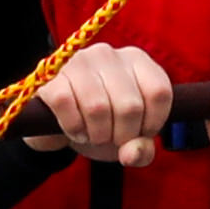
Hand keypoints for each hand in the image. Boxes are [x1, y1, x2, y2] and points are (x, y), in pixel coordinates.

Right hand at [22, 42, 178, 165]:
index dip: (151, 123)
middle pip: (130, 105)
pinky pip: (65, 103)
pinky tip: (75, 130)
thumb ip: (141, 150)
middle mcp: (109, 54)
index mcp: (137, 61)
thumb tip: (130, 154)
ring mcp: (78, 61)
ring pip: (97, 107)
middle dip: (122, 135)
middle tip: (111, 138)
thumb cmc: (102, 125)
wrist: (58, 123)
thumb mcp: (128, 138)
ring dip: (96, 134)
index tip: (139, 133)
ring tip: (92, 135)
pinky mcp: (51, 75)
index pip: (159, 93)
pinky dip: (72, 126)